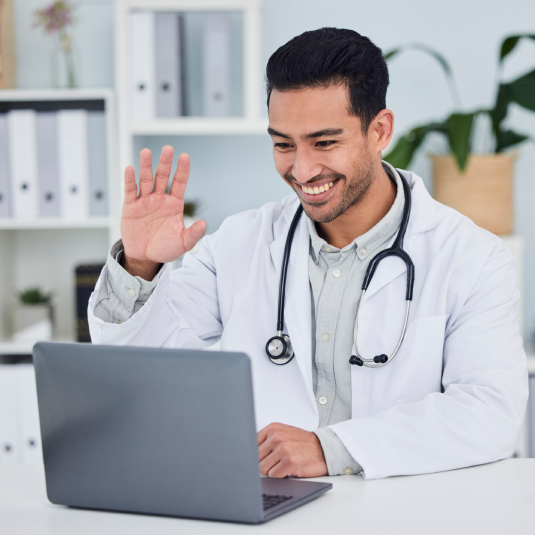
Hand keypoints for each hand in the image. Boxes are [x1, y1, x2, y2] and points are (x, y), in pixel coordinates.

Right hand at [121, 146, 206, 277]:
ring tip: (146, 152)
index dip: (182, 170)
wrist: (145, 257)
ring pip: (146, 180)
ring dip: (146, 166)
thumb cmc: (166, 248)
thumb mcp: (183, 243)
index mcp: (174, 204)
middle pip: (163, 177)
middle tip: (168, 149)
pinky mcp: (131, 207)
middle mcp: (160, 199)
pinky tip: (130, 169)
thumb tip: (203, 223)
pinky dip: (129, 180)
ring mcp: (145, 201)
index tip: (185, 156)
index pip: (179, 183)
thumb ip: (194, 234)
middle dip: (165, 163)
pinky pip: (130, 191)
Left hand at [257, 423, 327, 477]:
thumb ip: (266, 439)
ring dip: (273, 470)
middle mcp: (277, 436)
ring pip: (263, 469)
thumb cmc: (302, 443)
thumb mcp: (283, 433)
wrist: (323, 449)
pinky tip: (289, 468)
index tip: (260, 457)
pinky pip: (273, 476)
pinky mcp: (289, 462)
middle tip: (278, 461)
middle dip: (265, 463)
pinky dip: (280, 476)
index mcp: (273, 428)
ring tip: (284, 463)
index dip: (256, 454)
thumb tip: (247, 452)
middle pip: (256, 458)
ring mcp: (283, 449)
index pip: (251, 445)